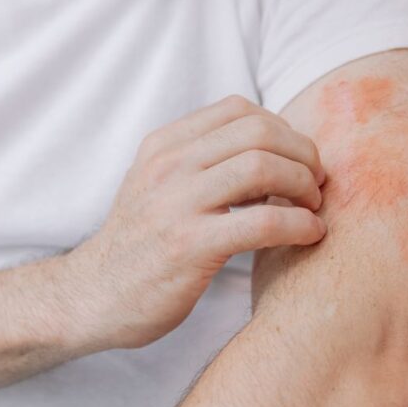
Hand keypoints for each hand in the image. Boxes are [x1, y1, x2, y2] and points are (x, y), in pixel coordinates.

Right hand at [67, 95, 326, 349]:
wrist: (92, 297)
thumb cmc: (139, 245)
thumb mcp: (156, 186)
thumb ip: (199, 162)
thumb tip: (270, 151)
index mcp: (162, 146)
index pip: (238, 109)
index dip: (281, 129)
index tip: (295, 159)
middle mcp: (167, 166)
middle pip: (258, 131)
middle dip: (302, 154)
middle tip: (315, 184)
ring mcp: (176, 204)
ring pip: (264, 167)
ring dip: (304, 186)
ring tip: (312, 208)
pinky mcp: (190, 246)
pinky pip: (264, 221)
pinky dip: (300, 225)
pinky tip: (310, 235)